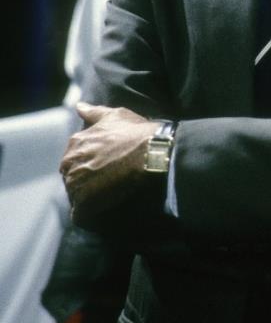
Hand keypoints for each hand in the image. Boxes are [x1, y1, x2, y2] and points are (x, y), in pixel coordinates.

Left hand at [60, 102, 159, 222]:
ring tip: (109, 196)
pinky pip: (82, 216)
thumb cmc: (134, 132)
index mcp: (74, 143)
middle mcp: (69, 163)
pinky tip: (105, 212)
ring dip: (89, 198)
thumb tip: (78, 106)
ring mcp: (75, 184)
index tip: (105, 166)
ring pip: (76, 197)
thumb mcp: (114, 115)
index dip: (90, 164)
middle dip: (86, 181)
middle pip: (72, 178)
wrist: (150, 152)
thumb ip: (93, 112)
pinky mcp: (84, 204)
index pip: (74, 159)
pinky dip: (91, 216)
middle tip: (108, 182)